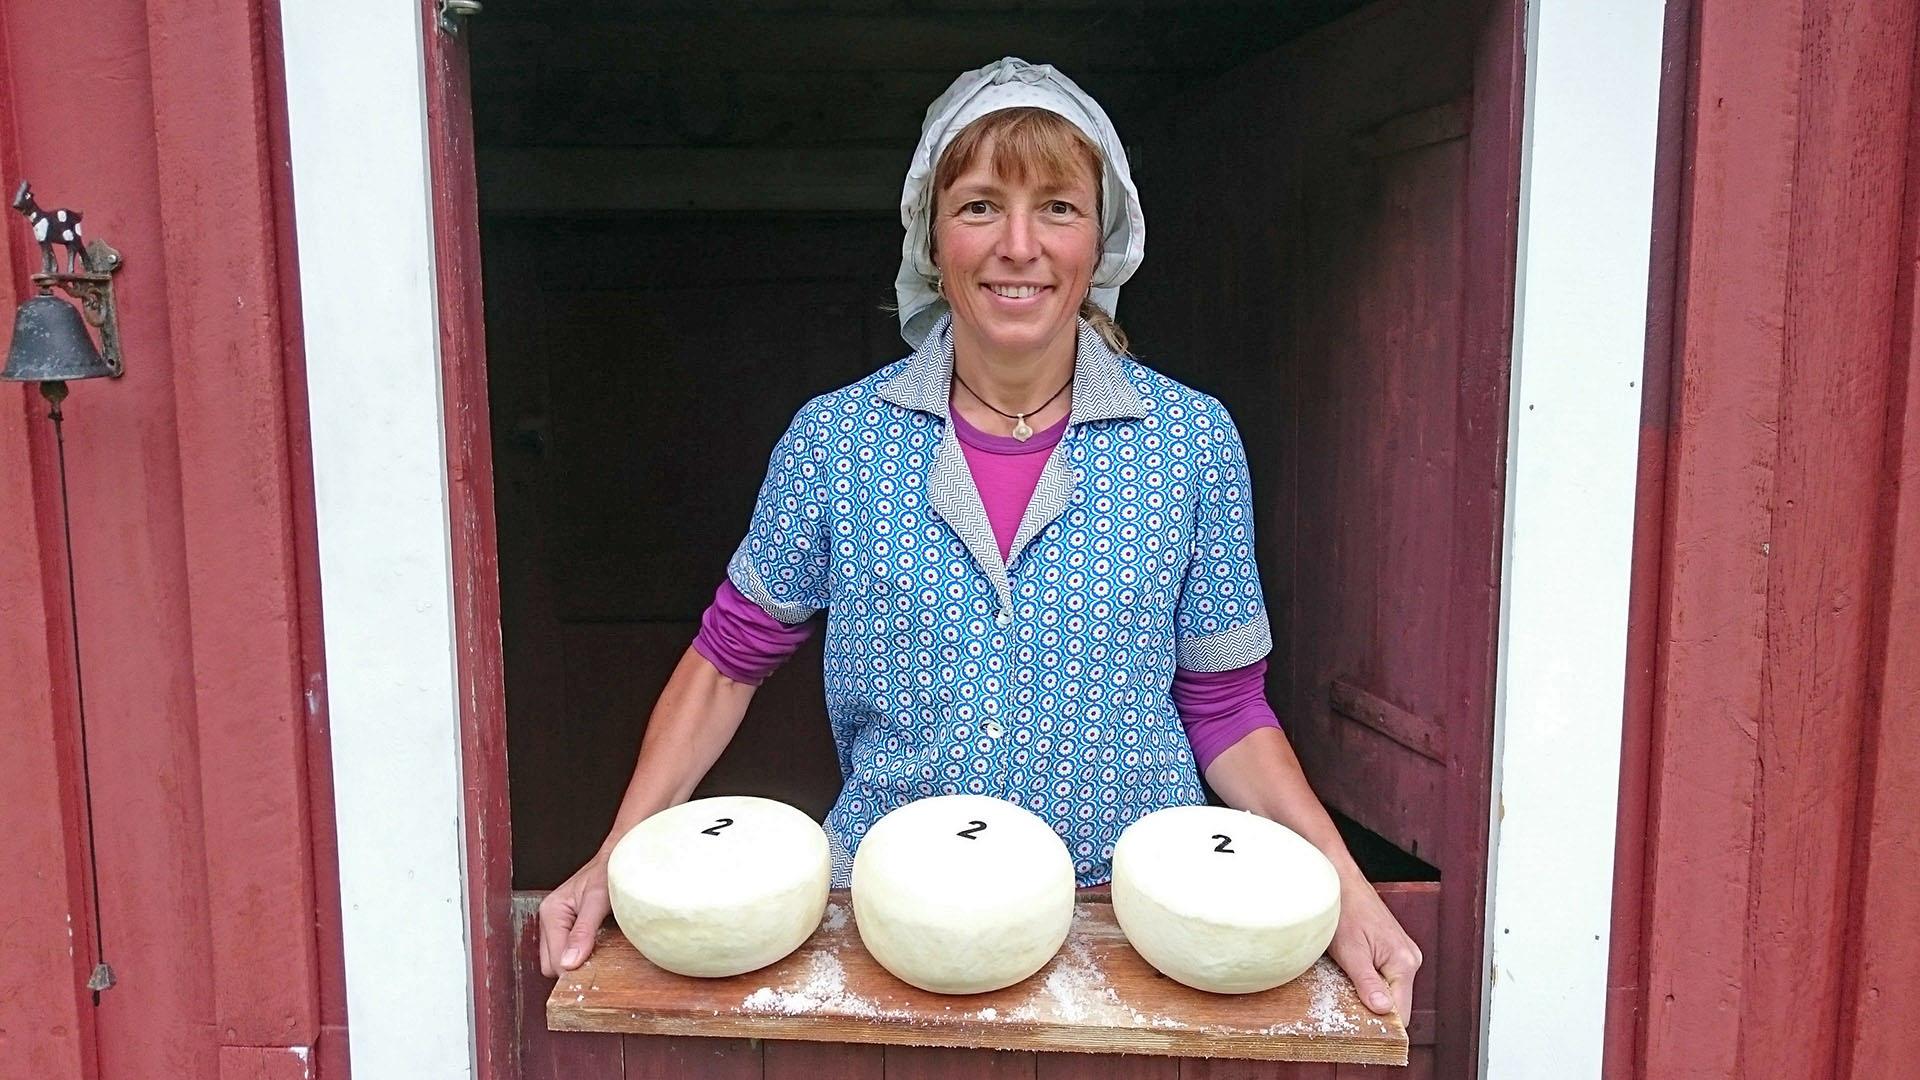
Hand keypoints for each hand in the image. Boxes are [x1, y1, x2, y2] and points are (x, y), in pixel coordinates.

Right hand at [538, 854, 611, 977]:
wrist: (619, 859)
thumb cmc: (609, 872)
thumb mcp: (598, 900)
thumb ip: (583, 931)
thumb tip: (569, 963)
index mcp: (551, 911)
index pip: (553, 959)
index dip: (572, 971)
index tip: (593, 974)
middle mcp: (549, 918)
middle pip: (550, 964)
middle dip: (571, 968)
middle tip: (597, 965)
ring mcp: (557, 923)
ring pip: (556, 960)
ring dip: (575, 962)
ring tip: (598, 954)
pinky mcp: (567, 926)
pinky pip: (566, 951)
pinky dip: (579, 955)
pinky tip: (596, 949)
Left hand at [1326, 872, 1421, 1023]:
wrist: (1340, 882)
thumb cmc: (1344, 911)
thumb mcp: (1351, 952)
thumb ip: (1368, 983)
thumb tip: (1384, 1011)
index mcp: (1405, 962)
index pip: (1402, 1012)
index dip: (1382, 1024)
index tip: (1361, 1029)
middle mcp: (1410, 959)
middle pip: (1397, 1002)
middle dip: (1373, 1007)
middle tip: (1347, 1002)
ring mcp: (1403, 954)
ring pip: (1390, 990)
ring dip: (1370, 993)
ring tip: (1348, 981)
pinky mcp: (1393, 950)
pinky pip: (1386, 976)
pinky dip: (1370, 980)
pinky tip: (1353, 972)